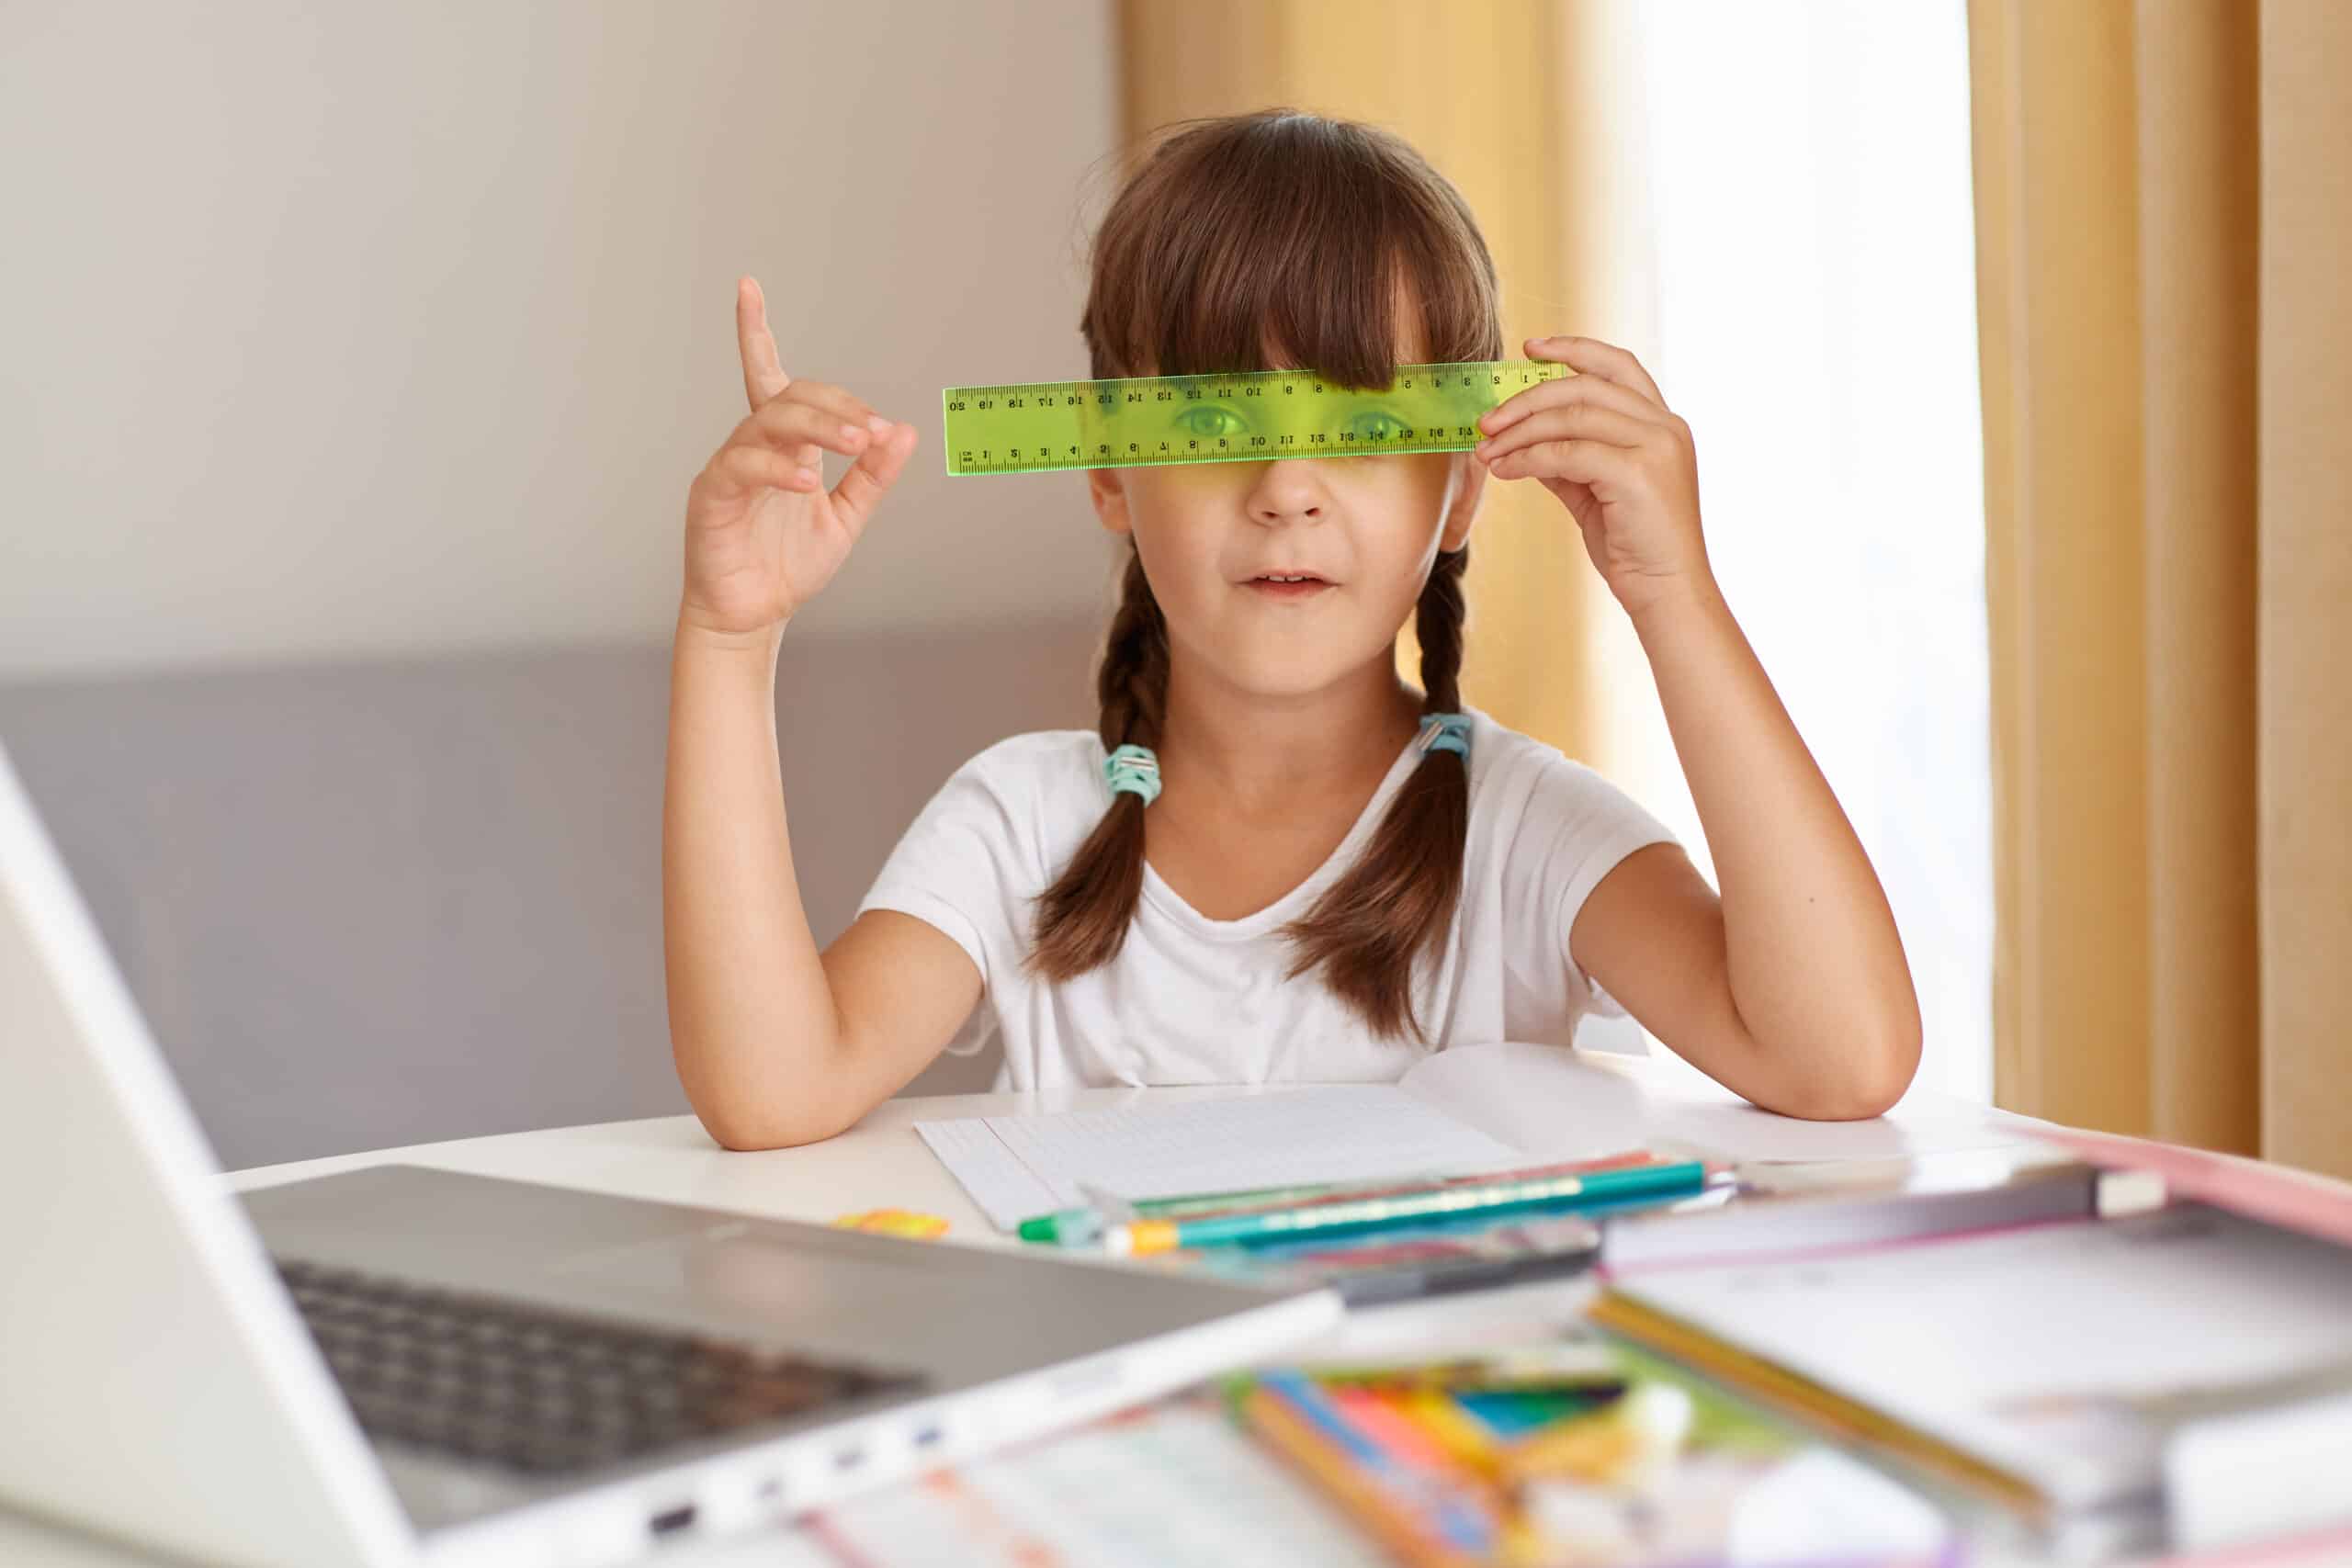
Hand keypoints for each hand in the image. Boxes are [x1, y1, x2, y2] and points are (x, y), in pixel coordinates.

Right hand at [678, 276, 920, 641]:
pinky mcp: (712, 497)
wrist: (755, 615)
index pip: (768, 376)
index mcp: (784, 444)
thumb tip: (906, 432)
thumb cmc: (790, 565)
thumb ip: (872, 476)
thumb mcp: (847, 518)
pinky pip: (742, 467)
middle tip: (875, 431)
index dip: (755, 332)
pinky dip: (778, 469)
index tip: (747, 287)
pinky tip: (808, 481)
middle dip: (836, 406)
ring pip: (769, 424)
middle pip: (789, 399)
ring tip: (859, 443)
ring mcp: (729, 468)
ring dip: (819, 427)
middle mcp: (753, 446)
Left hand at [1472, 335, 1711, 617]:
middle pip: (1584, 386)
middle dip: (1527, 400)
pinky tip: (1505, 470)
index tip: (1530, 349)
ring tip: (1487, 451)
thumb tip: (1522, 440)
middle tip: (1487, 422)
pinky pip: (1568, 452)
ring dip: (1520, 432)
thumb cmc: (1634, 547)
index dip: (1574, 349)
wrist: (1666, 593)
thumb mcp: (1596, 492)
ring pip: (1573, 416)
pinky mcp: (1639, 473)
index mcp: (1662, 424)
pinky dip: (1528, 458)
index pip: (1618, 366)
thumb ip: (1567, 460)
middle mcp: (1665, 427)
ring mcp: (1656, 447)